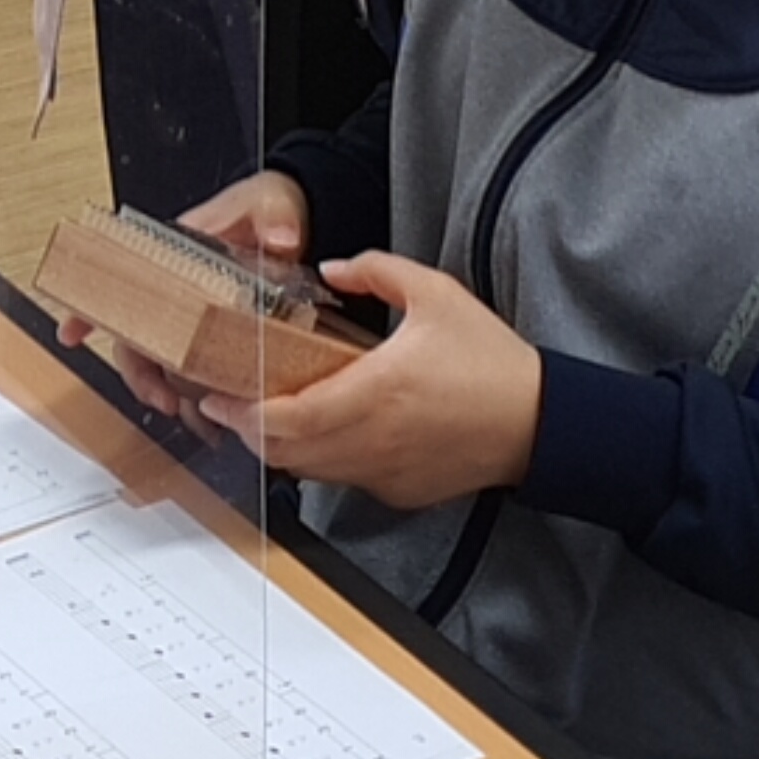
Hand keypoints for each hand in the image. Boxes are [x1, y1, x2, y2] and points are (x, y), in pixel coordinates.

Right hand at [56, 171, 314, 437]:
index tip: (71, 332)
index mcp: (177, 254)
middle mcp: (179, 286)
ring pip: (162, 356)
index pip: (124, 281)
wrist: (294, 221)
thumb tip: (280, 240)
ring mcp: (198, 311)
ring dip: (161, 385)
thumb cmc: (268, 207)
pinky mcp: (221, 330)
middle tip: (162, 398)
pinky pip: (194, 364)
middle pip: (138, 334)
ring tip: (181, 408)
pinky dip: (190, 388)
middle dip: (139, 372)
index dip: (91, 306)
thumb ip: (274, 218)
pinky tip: (201, 407)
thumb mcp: (270, 203)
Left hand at [211, 255, 543, 508]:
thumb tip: (332, 268)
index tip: (219, 399)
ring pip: (310, 471)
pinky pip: (344, 479)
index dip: (244, 415)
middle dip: (248, 433)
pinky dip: (321, 461)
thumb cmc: (493, 363)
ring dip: (281, 449)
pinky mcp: (398, 490)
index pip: (289, 417)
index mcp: (378, 389)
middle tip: (227, 409)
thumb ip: (376, 270)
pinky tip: (321, 434)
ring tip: (264, 419)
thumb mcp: (436, 294)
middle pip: (287, 452)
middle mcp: (374, 439)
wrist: (540, 422)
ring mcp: (384, 471)